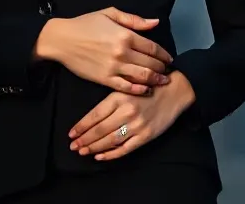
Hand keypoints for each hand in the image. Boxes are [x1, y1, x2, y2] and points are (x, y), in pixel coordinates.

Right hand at [35, 7, 173, 94]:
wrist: (62, 39)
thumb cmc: (85, 24)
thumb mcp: (110, 14)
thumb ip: (134, 20)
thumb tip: (155, 22)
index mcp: (125, 35)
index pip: (153, 48)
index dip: (164, 54)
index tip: (169, 58)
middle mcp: (122, 52)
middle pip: (151, 64)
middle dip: (162, 68)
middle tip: (167, 71)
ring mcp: (114, 67)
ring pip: (142, 77)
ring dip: (155, 80)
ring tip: (162, 82)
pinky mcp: (105, 79)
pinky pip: (127, 87)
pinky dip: (139, 90)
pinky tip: (146, 89)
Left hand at [67, 72, 196, 160]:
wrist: (174, 91)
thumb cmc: (147, 87)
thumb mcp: (126, 87)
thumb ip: (110, 102)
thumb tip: (89, 119)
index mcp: (119, 97)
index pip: (94, 115)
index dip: (81, 126)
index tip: (71, 134)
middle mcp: (126, 112)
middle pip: (100, 129)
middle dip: (84, 139)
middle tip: (73, 146)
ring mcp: (137, 125)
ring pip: (110, 140)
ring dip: (94, 147)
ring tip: (83, 151)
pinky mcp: (146, 136)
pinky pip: (125, 148)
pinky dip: (111, 154)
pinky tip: (100, 156)